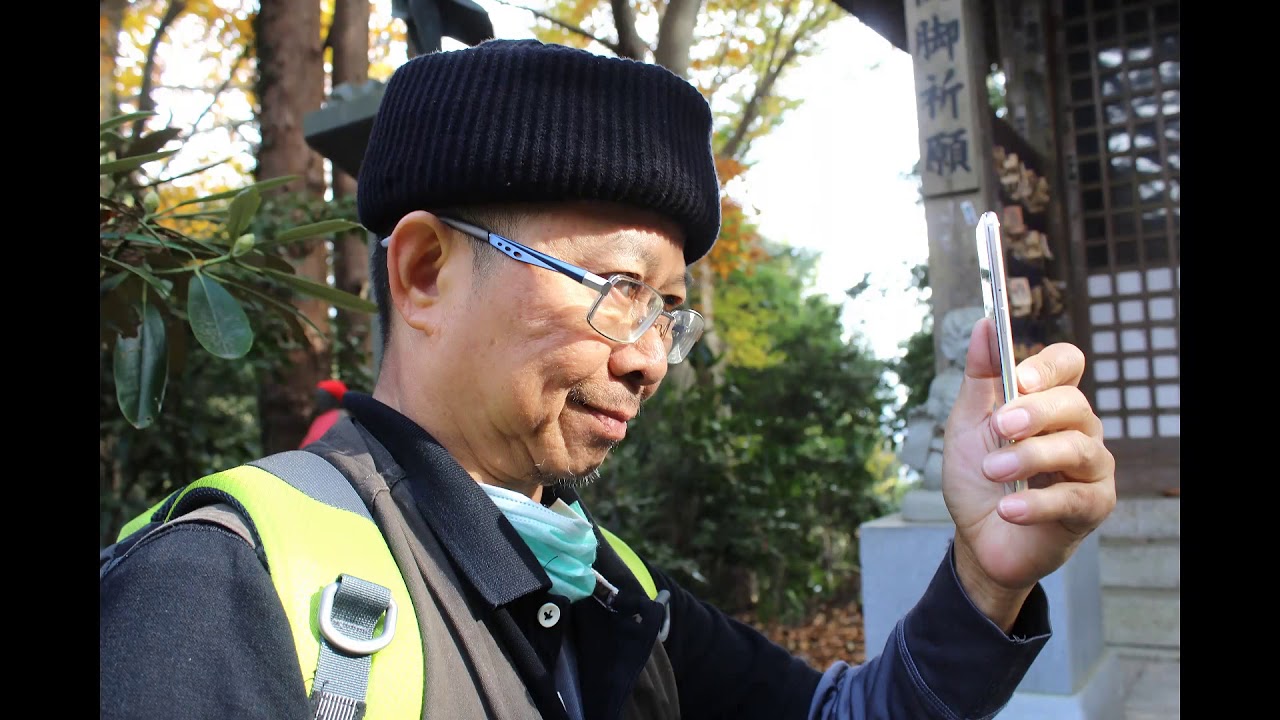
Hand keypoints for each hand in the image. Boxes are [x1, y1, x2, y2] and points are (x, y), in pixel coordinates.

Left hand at [942, 318, 1115, 629]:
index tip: (1019, 377)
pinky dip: (1037, 503)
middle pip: (1073, 404)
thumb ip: (979, 378)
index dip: (1048, 365)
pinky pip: (1075, 497)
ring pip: (1076, 448)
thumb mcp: (967, 425)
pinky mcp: (1093, 507)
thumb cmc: (977, 479)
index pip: (1068, 363)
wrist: (977, 538)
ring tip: (992, 472)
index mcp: (1048, 402)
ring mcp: (1091, 468)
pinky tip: (1008, 509)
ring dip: (1028, 458)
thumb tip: (985, 325)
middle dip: (1034, 413)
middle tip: (1000, 428)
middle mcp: (1078, 429)